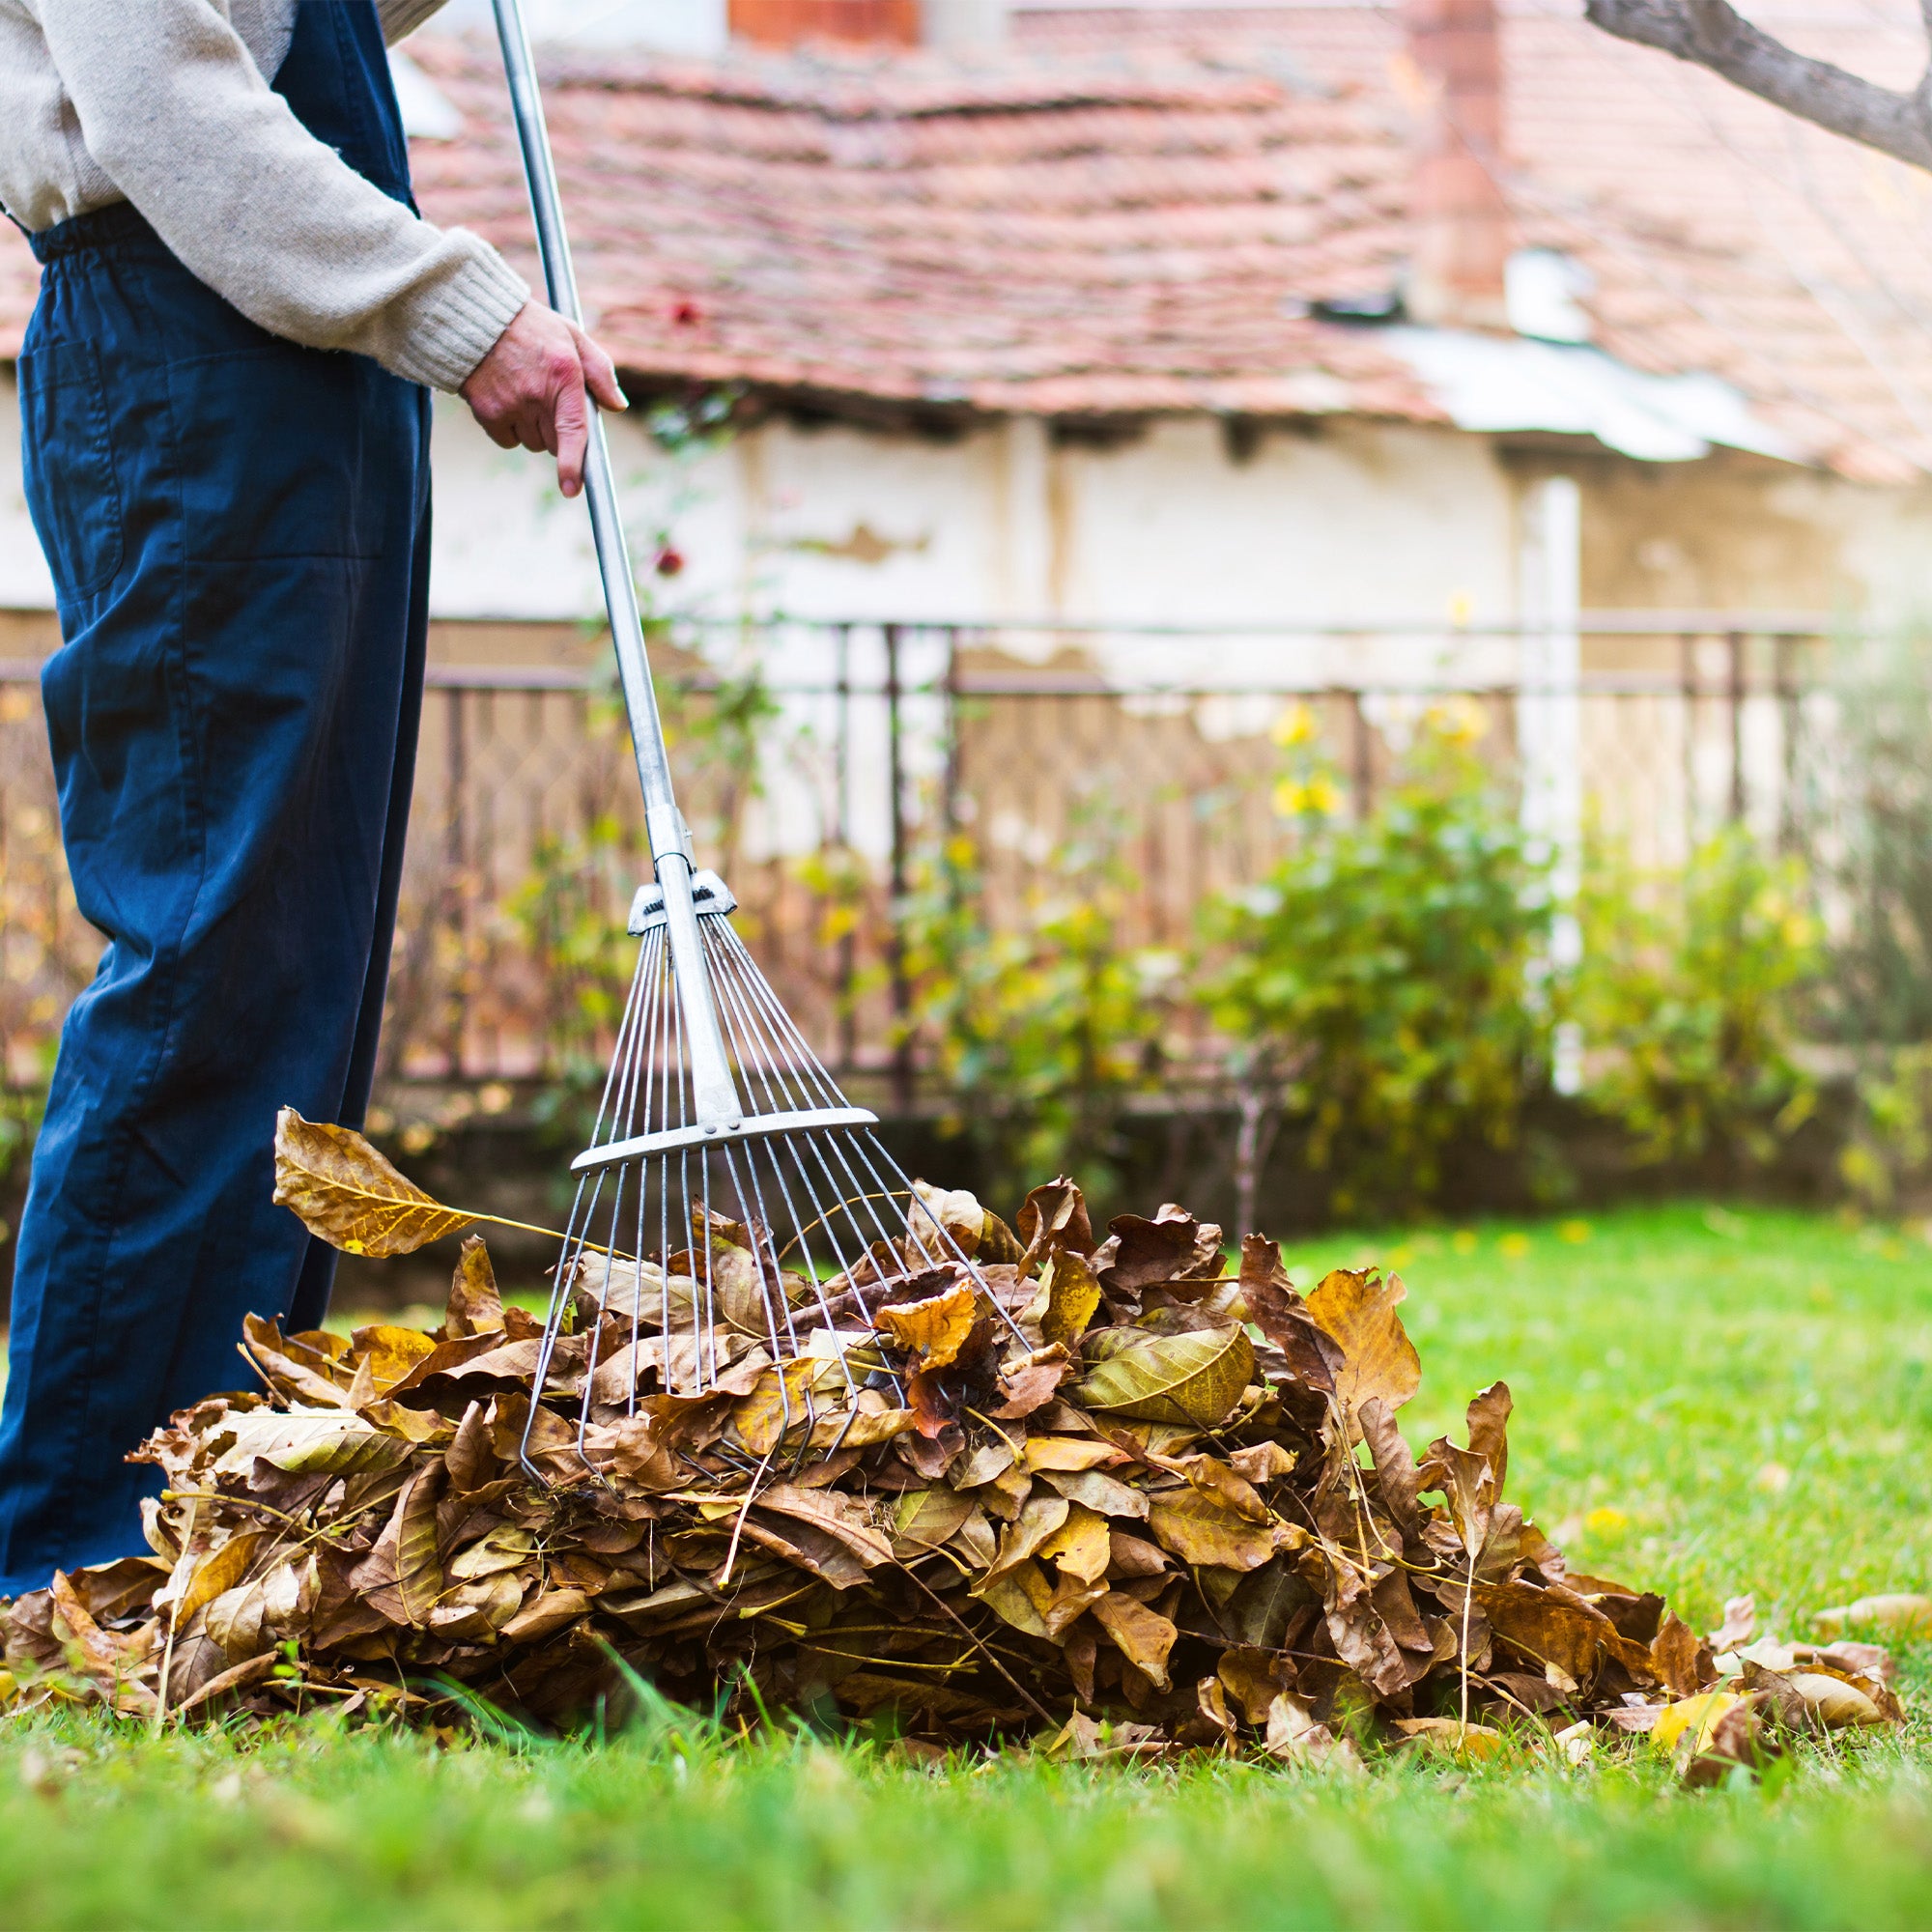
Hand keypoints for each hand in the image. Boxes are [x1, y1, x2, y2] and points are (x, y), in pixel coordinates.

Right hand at [459, 302, 625, 497]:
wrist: (476, 318)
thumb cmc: (531, 328)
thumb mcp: (572, 335)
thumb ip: (600, 370)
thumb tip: (617, 405)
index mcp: (564, 374)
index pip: (573, 430)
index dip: (573, 464)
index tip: (571, 489)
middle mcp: (536, 394)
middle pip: (555, 443)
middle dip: (558, 432)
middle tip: (548, 402)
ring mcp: (509, 405)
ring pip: (532, 443)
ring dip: (534, 430)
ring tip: (524, 394)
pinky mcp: (486, 412)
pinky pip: (507, 441)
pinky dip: (510, 431)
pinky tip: (506, 401)